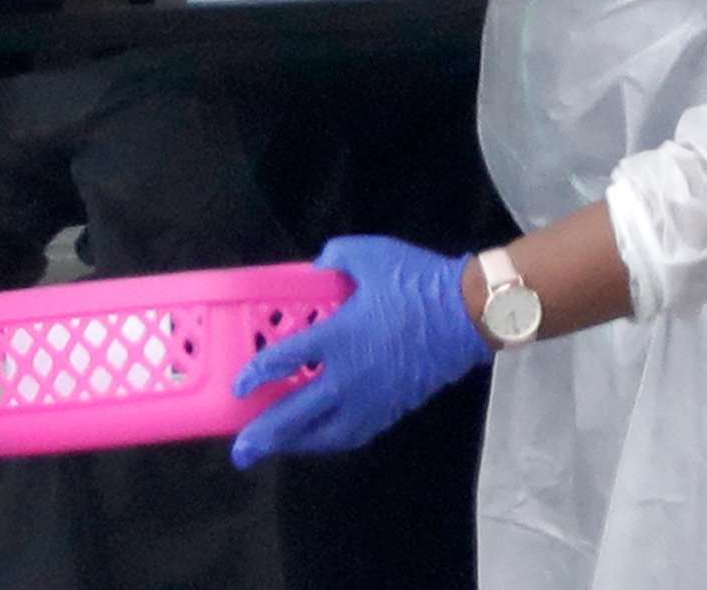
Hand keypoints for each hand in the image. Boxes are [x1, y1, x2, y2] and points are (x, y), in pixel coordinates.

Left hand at [228, 236, 491, 468]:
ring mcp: (371, 399)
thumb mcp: (369, 254)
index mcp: (336, 338)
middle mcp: (347, 378)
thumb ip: (335, 258)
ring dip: (295, 444)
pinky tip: (322, 439)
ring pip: (324, 434)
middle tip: (241, 452)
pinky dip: (330, 441)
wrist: (468, 315)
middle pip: (296, 415)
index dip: (255, 376)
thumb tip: (318, 265)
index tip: (238, 387)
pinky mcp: (392, 408)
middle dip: (264, 435)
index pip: (282, 363)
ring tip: (276, 449)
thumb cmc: (416, 282)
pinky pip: (353, 434)